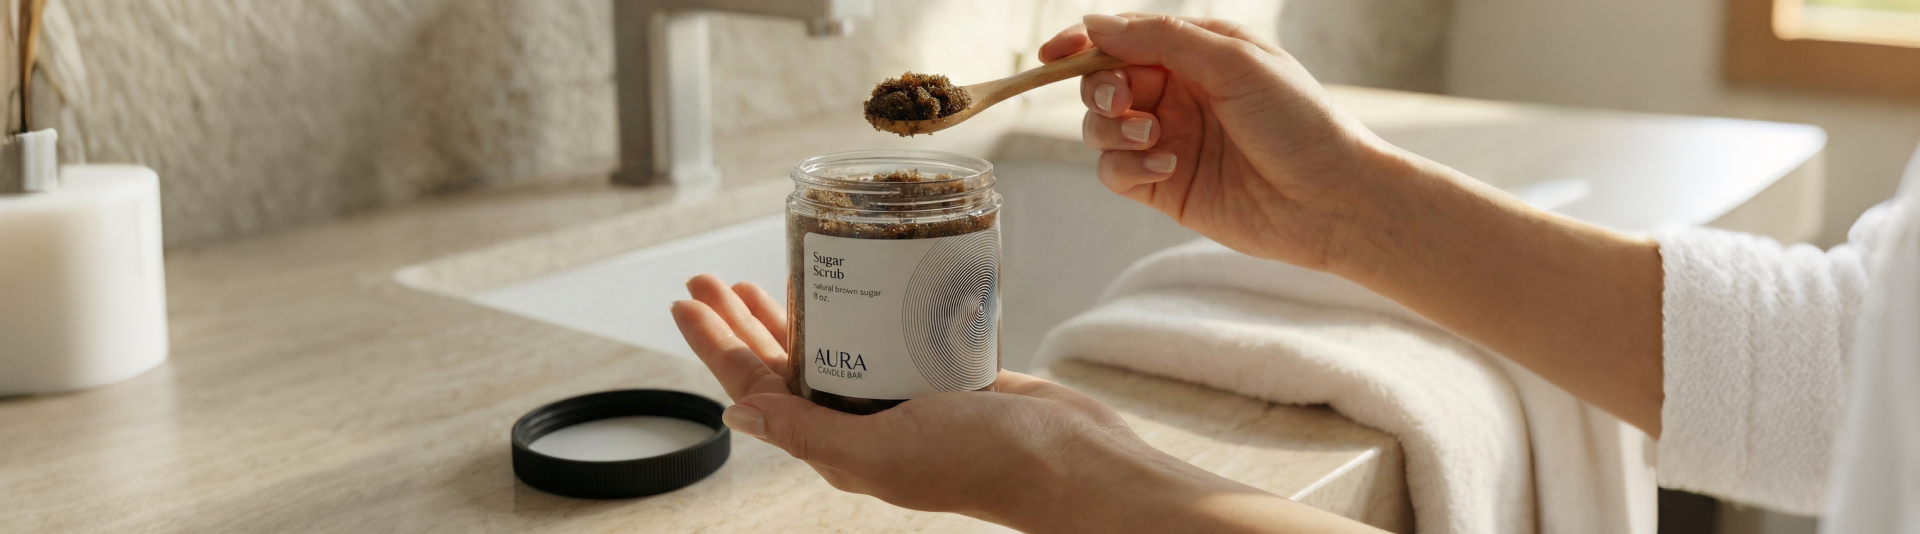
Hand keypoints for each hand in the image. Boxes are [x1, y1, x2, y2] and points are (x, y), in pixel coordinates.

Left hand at [670, 275, 1147, 525]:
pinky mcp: (940, 373)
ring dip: (792, 311)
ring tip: (758, 278)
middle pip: (782, 362)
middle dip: (741, 320)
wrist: (1070, 459)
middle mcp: (862, 421)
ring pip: (830, 346)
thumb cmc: (984, 463)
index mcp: (837, 444)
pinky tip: (850, 280)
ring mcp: (901, 396)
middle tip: (709, 278)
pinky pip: (884, 333)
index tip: (687, 301)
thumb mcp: (881, 450)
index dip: (717, 344)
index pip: (756, 387)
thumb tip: (736, 413)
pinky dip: (859, 304)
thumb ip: (806, 432)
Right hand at [1046, 15, 1664, 434]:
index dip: (1082, 43)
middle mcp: (1176, 94)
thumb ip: (1160, 39)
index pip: (1121, 39)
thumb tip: (1094, 24)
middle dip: (1100, 89)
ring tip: (1155, 139)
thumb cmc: (1299, 122)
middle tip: (1125, 100)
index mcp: (1195, 54)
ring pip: (1099, 128)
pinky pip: (1114, 171)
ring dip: (1112, 129)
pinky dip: (1126, 165)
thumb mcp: (1233, 62)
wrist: (1334, 200)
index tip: (1054, 54)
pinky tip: (1164, 165)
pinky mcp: (1165, 187)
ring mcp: (1167, 141)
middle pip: (1100, 82)